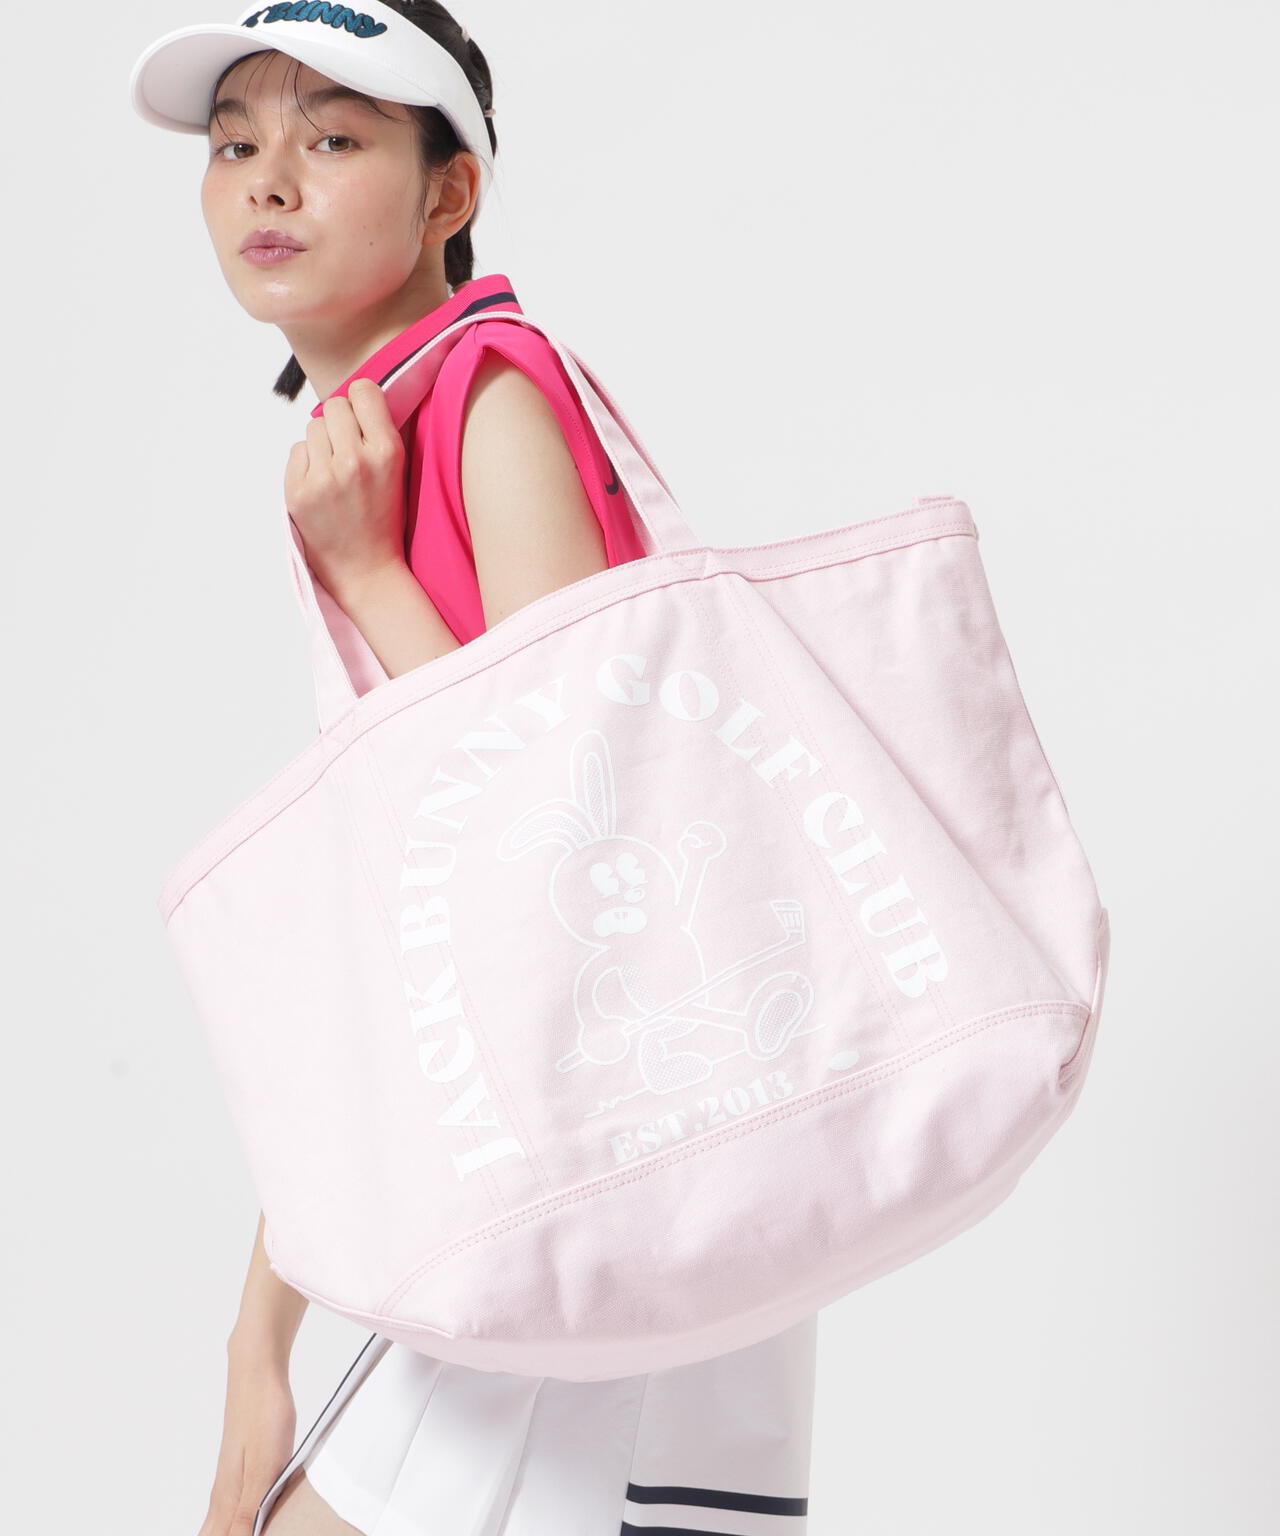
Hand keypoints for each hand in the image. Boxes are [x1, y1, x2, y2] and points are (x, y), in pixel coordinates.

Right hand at [197, 1346, 295, 1535]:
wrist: (257, 1373)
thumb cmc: (263, 1416)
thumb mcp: (264, 1468)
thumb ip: (249, 1511)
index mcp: (228, 1498)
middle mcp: (224, 1491)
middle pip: (212, 1533)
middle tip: (231, 1533)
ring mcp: (230, 1477)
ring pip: (218, 1521)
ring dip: (223, 1533)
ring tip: (232, 1531)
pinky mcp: (241, 1464)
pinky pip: (229, 1506)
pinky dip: (229, 1523)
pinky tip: (238, 1523)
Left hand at [285, 376, 406, 595]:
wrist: (366, 569)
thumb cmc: (383, 518)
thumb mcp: (397, 471)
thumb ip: (379, 431)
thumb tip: (354, 393)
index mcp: (387, 452)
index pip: (363, 390)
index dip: (360, 402)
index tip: (361, 418)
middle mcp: (356, 461)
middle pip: (334, 405)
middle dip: (339, 423)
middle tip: (347, 449)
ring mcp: (324, 478)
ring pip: (313, 427)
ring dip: (321, 443)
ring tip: (334, 472)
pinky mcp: (298, 492)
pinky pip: (297, 450)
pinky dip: (306, 463)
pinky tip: (321, 485)